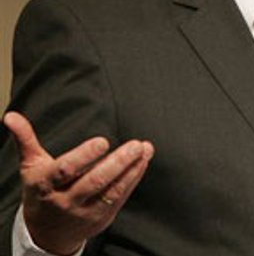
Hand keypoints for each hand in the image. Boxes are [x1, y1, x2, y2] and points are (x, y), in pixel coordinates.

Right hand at [3, 112, 154, 255]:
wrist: (46, 232)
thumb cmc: (42, 191)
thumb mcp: (31, 167)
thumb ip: (26, 140)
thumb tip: (11, 117)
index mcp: (45, 185)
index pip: (65, 170)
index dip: (84, 156)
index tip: (103, 141)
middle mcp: (64, 200)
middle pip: (93, 182)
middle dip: (116, 163)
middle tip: (135, 145)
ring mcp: (84, 212)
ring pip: (110, 191)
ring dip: (131, 169)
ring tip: (144, 149)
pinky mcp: (101, 218)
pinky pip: (120, 198)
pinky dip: (133, 179)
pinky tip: (142, 162)